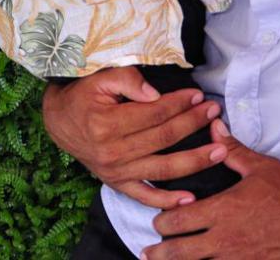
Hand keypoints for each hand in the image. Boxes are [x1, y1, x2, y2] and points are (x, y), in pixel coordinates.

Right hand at [41, 66, 227, 208]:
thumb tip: (155, 94)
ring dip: (194, 160)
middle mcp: (113, 152)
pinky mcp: (118, 184)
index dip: (179, 104)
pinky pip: (145, 196)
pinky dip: (167, 200)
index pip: (154, 113)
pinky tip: (189, 198)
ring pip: (163, 168)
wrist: (59, 122)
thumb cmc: (82, 96)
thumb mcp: (99, 79)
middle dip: (193, 124)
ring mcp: (117, 172)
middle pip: (164, 138)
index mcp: (107, 124)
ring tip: (220, 150)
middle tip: (215, 113)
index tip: (198, 95)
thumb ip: (127, 80)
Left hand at [142, 123, 279, 258]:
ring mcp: (241, 259)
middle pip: (181, 251)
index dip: (162, 223)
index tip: (158, 223)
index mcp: (223, 210)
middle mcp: (227, 238)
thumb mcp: (259, 166)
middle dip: (161, 252)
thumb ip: (230, 149)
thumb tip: (213, 126)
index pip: (178, 220)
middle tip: (149, 252)